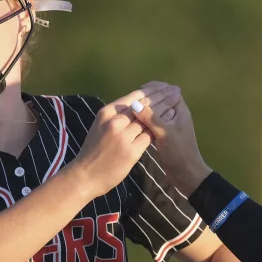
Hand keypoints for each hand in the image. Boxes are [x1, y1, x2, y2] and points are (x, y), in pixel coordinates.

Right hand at [69, 84, 178, 198]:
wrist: (85, 176)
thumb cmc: (92, 152)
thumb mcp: (101, 128)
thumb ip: (115, 117)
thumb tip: (130, 106)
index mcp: (106, 113)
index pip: (132, 97)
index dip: (150, 90)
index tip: (163, 85)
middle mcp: (114, 122)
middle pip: (142, 105)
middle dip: (161, 96)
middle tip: (175, 89)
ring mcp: (122, 137)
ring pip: (148, 119)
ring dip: (164, 108)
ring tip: (176, 100)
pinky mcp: (130, 151)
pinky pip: (149, 136)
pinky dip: (160, 127)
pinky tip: (171, 122)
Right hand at [129, 81, 212, 196]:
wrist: (186, 174)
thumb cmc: (178, 152)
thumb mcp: (164, 133)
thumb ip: (151, 118)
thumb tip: (134, 103)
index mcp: (180, 110)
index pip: (167, 90)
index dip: (154, 88)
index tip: (139, 90)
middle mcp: (176, 114)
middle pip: (161, 99)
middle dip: (148, 98)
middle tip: (132, 100)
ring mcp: (171, 125)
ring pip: (157, 111)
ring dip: (146, 109)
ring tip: (131, 109)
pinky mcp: (165, 134)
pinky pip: (155, 122)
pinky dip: (146, 119)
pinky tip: (135, 122)